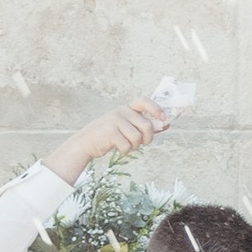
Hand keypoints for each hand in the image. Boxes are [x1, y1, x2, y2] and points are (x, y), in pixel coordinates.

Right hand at [48, 99, 175, 186]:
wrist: (86, 143)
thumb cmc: (109, 136)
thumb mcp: (125, 126)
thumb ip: (141, 125)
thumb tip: (165, 125)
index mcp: (126, 108)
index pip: (143, 101)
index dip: (156, 108)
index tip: (164, 118)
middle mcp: (121, 111)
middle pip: (147, 125)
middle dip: (148, 138)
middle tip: (143, 143)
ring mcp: (115, 121)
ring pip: (137, 138)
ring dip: (135, 146)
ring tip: (127, 146)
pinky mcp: (110, 132)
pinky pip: (127, 145)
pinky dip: (125, 151)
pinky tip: (119, 149)